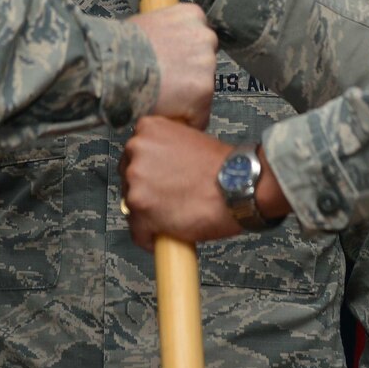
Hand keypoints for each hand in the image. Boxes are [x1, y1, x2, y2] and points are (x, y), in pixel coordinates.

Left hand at [119, 116, 241, 250]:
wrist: (239, 185)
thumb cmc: (223, 167)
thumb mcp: (190, 140)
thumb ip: (167, 150)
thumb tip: (159, 167)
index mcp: (148, 129)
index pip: (134, 153)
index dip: (148, 171)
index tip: (156, 179)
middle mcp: (137, 150)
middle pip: (129, 178)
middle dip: (146, 191)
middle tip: (167, 198)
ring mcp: (136, 180)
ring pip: (131, 205)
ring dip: (148, 214)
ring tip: (172, 216)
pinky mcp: (141, 208)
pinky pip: (138, 232)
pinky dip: (150, 238)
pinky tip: (166, 235)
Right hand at [129, 3, 216, 130]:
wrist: (113, 64)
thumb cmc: (120, 46)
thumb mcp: (145, 24)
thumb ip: (164, 31)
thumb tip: (162, 44)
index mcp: (191, 16)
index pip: (199, 37)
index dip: (186, 53)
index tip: (176, 63)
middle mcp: (204, 36)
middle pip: (205, 61)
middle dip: (190, 73)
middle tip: (168, 82)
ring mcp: (206, 63)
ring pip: (204, 87)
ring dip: (189, 96)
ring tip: (165, 101)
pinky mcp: (203, 89)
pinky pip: (200, 112)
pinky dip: (188, 119)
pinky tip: (170, 116)